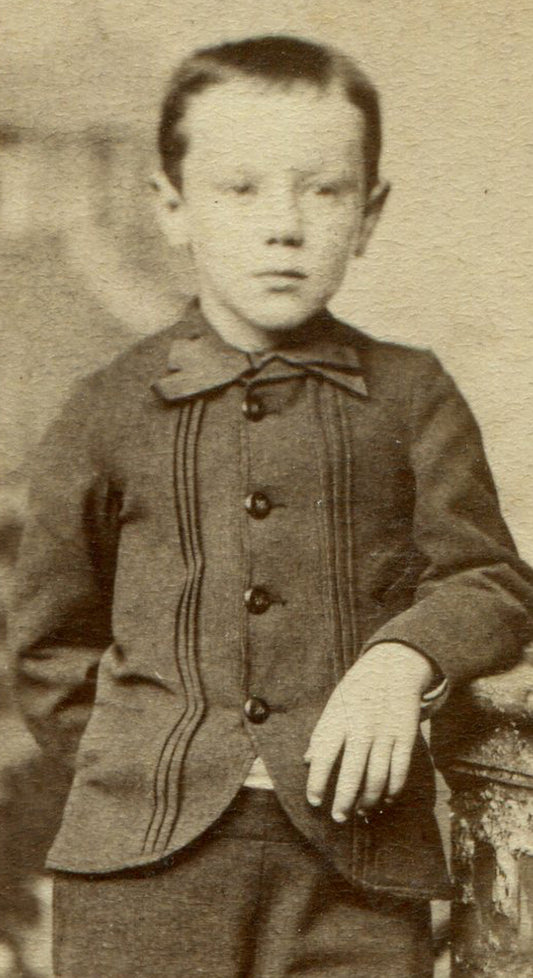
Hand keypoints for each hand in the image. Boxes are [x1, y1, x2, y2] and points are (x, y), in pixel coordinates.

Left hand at [305, 643, 433, 822]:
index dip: (317, 782)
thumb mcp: (335, 704)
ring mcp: (386, 732)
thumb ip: (322, 732)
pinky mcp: (406, 736)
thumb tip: (308, 760)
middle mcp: (362, 727)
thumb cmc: (358, 690)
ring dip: (369, 800)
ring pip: (378, 777)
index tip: (314, 801)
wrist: (393, 667)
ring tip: (360, 812)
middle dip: (344, 801)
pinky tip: (386, 800)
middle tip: (338, 818)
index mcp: (339, 718)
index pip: (323, 756)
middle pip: (352, 773)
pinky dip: (393, 790)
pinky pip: (400, 771)